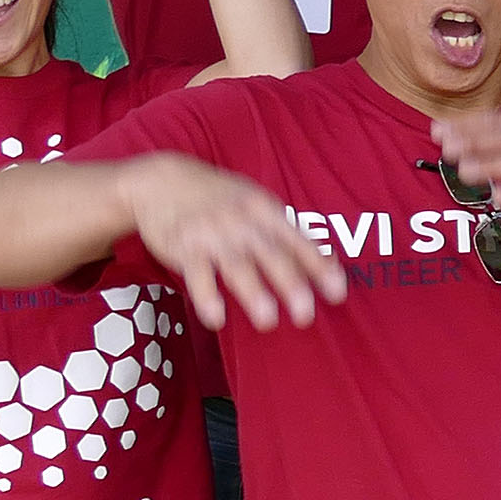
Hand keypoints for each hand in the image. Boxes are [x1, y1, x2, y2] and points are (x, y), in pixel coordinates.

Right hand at [127, 154, 345, 334]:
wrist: (162, 179)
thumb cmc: (219, 197)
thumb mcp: (255, 203)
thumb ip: (285, 233)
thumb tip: (326, 264)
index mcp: (264, 210)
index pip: (298, 241)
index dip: (319, 267)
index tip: (337, 293)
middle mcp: (241, 220)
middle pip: (271, 255)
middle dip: (290, 285)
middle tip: (305, 315)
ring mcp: (211, 233)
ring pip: (236, 265)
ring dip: (253, 293)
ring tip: (267, 320)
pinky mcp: (183, 246)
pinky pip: (197, 274)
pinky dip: (207, 296)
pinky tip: (217, 318)